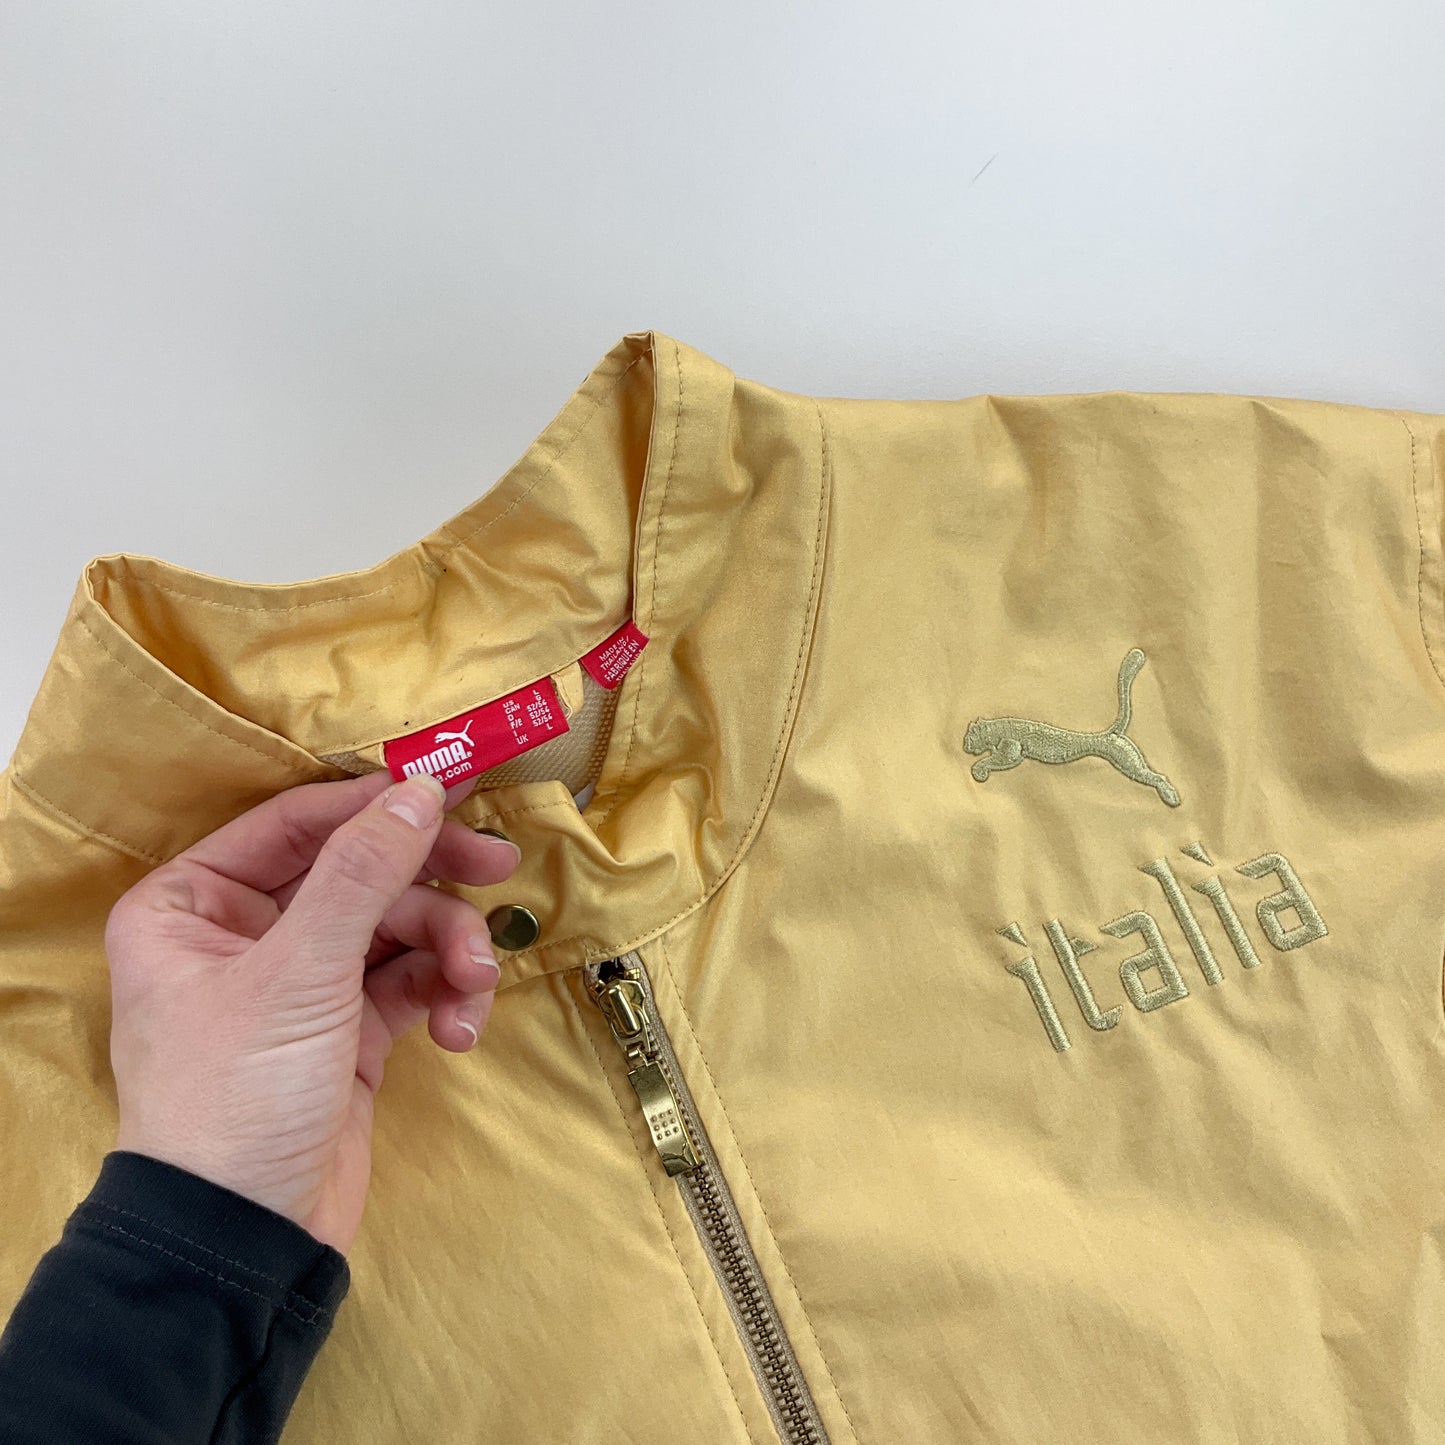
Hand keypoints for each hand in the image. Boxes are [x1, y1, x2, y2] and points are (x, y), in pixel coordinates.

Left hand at [103, 769, 520, 1255]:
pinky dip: (442, 997)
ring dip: (447, 952)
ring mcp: (301, 983)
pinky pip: (409, 982)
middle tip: (499, 867)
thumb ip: (363, 873)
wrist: (245, 1241)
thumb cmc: (239, 1093)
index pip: (297, 825)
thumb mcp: (302, 972)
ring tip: (474, 988)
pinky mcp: (347, 1030)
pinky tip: (459, 1031)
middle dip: (430, 880)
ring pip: (396, 928)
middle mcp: (244, 932)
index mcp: (194, 904)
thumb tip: (419, 790)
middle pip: (359, 872)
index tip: (454, 790)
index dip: (376, 804)